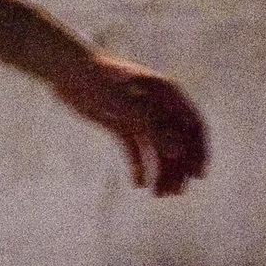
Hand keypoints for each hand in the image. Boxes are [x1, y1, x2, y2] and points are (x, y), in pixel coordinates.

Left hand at [61, 52, 208, 197]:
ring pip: (157, 148)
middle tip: (173, 194)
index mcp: (166, 94)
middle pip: (177, 141)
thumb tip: (180, 151)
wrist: (67, 71)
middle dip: (179, 168)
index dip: (199, 150)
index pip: (193, 125)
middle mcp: (157, 105)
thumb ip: (154, 128)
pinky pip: (136, 148)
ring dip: (161, 171)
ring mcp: (139, 114)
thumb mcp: (127, 107)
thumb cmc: (99, 82)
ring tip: (157, 194)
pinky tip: (138, 183)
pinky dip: (138, 165)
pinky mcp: (121, 122)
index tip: (198, 177)